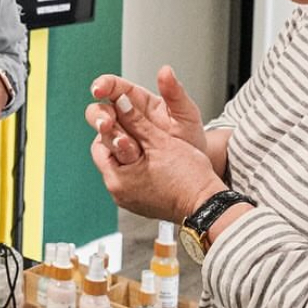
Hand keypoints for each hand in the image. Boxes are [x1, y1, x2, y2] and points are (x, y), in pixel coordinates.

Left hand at [87, 79, 224, 221]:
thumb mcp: (159, 141)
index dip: (111, 128)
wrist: (207, 205)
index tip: (122, 118)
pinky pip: (133, 181)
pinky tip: (153, 160)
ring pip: (121, 168)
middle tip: (134, 128)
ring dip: (131, 154)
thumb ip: (136, 120)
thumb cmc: (187, 177)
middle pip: (109, 157)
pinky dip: (139, 169)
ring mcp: (130, 200)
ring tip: (146, 144)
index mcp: (117, 179)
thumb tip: (121, 102)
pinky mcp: (142, 204)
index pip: (100, 146)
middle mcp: (118, 193)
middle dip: (120, 140)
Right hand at [88, 67, 206, 159]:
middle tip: (106, 124)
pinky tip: (126, 158)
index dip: (102, 85)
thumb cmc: (189, 137)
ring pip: (101, 133)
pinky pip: (108, 154)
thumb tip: (165, 70)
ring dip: (108, 137)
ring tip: (123, 144)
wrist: (192, 167)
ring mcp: (121, 137)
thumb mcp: (187, 113)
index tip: (98, 90)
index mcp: (138, 100)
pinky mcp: (119, 156)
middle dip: (98, 116)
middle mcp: (124, 117)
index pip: (114, 86)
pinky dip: (113, 155)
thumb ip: (175, 93)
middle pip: (99, 110)